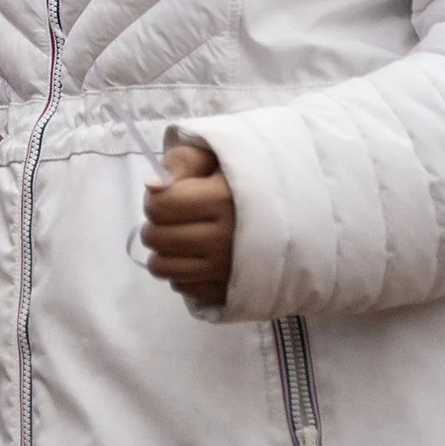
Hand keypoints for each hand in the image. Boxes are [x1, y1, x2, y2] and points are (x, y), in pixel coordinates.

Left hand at [140, 143, 234, 306]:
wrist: (293, 210)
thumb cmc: (244, 179)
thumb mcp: (216, 155)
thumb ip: (182, 162)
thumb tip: (151, 186)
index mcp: (223, 200)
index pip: (161, 206)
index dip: (154, 199)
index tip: (166, 195)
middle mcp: (226, 238)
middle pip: (158, 238)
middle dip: (153, 224)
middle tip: (168, 217)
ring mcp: (227, 268)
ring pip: (165, 267)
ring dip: (161, 251)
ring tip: (175, 237)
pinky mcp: (229, 289)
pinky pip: (183, 286)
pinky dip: (180, 272)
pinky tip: (192, 256)